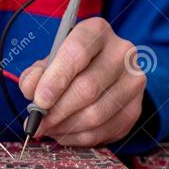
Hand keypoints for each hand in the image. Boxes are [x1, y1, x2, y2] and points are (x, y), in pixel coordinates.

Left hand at [18, 18, 146, 146]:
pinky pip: (105, 130)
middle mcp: (121, 52)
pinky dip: (79, 137)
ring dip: (66, 127)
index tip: (39, 100)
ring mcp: (133, 81)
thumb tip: (31, 92)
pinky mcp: (136, 107)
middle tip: (38, 122)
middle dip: (57, 110)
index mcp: (97, 31)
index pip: (77, 53)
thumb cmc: (71, 64)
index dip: (56, 79)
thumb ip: (36, 73)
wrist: (103, 71)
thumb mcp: (50, 60)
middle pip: (88, 88)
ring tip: (49, 128)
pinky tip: (65, 132)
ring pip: (96, 113)